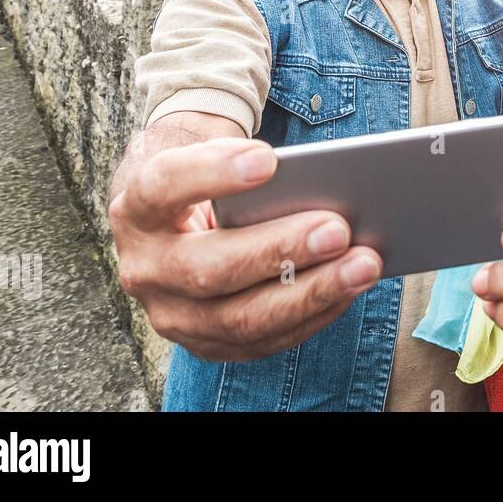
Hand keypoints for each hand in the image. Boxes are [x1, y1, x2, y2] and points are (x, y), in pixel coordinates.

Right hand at [108, 133, 382, 361]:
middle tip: (339, 228)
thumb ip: (253, 167)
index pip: (163, 187)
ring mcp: (172, 315)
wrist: (177, 224)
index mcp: (138, 209)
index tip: (269, 159)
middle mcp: (144, 268)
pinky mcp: (206, 344)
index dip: (212, 173)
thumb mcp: (214, 160)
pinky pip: (264, 341)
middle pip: (208, 268)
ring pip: (241, 318)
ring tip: (364, 265)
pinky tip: (351, 290)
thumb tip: (326, 181)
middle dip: (280, 250)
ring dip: (311, 293)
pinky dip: (314, 315)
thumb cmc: (210, 182)